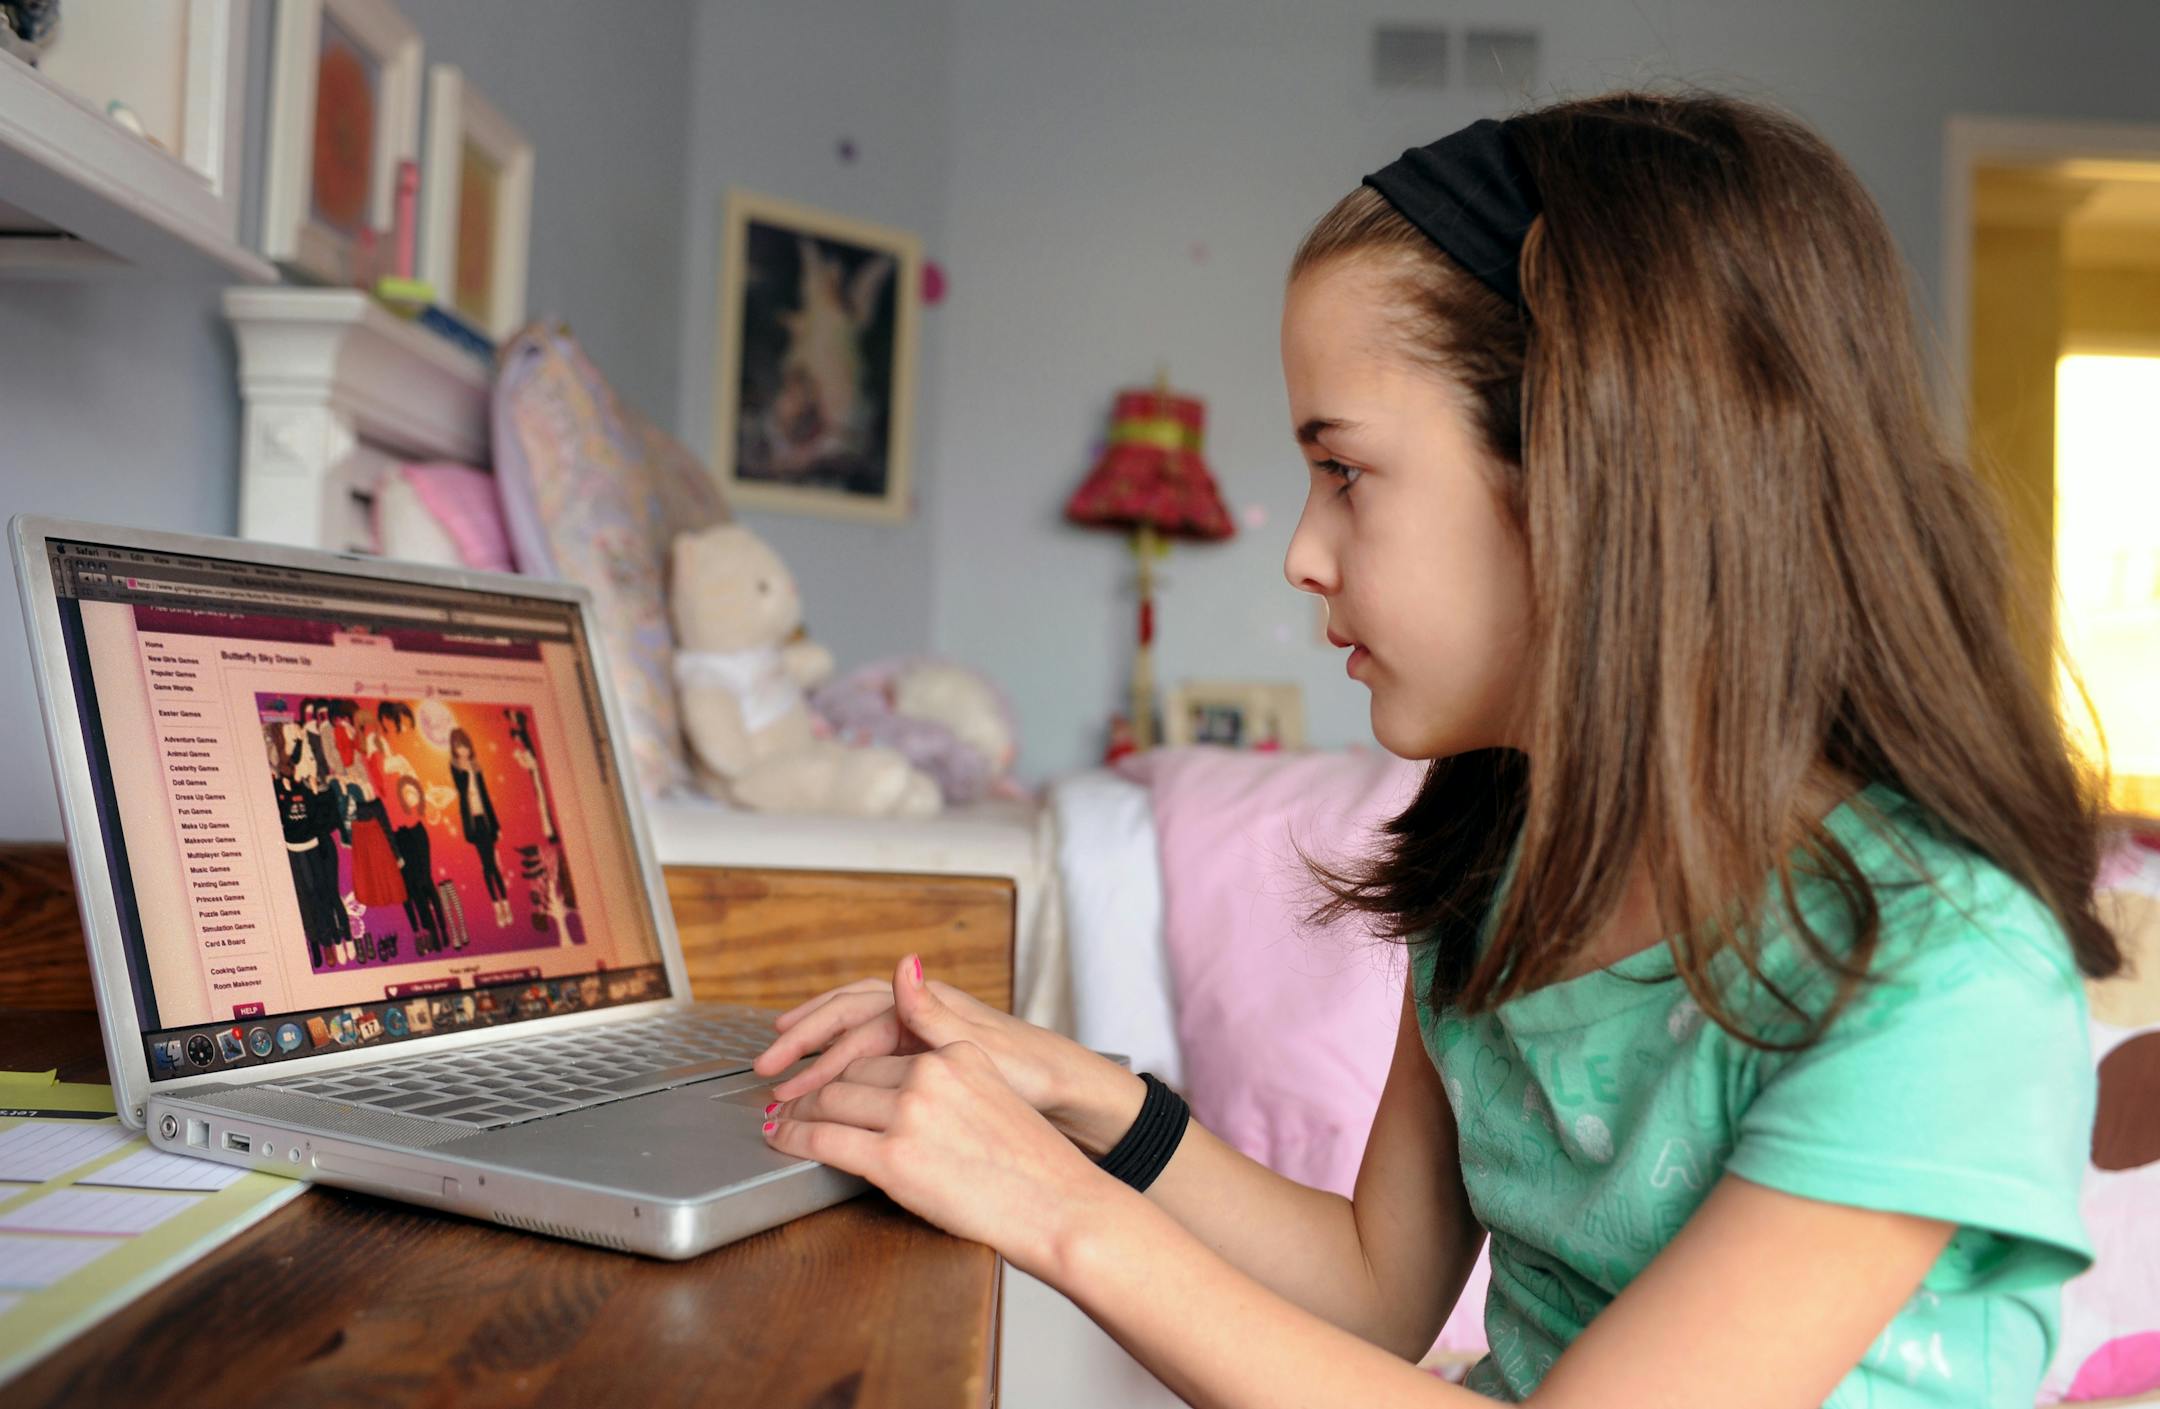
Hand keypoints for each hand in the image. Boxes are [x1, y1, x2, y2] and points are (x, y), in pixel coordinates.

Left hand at [763, 955, 1131, 1277]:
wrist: (1060, 1206)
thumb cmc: (1034, 1166)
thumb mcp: (995, 1095)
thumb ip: (951, 1075)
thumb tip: (913, 1079)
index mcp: (956, 1054)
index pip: (882, 1053)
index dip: (845, 1069)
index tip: (826, 1079)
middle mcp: (931, 1074)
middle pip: (851, 1073)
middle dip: (816, 1090)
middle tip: (790, 1101)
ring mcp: (911, 1113)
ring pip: (831, 1100)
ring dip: (799, 1111)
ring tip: (783, 1120)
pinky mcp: (894, 1157)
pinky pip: (824, 1139)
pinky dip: (794, 1138)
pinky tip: (783, 1139)